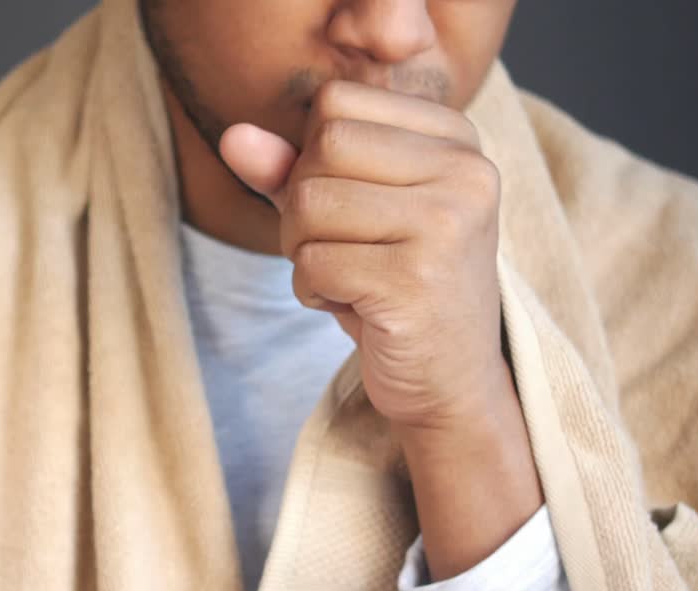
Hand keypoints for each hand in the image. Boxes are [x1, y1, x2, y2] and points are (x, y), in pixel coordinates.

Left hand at [220, 80, 541, 577]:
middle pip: (322, 146)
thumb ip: (291, 168)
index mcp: (456, 138)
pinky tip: (354, 308)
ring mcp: (448, 223)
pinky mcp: (417, 279)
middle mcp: (465, 170)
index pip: (336, 102)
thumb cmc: (397, 286)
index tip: (353, 208)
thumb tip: (232, 137)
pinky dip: (312, 291)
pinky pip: (312, 263)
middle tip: (342, 251)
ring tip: (349, 279)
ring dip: (304, 252)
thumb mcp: (347, 213)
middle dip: (304, 206)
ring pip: (309, 203)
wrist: (449, 382)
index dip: (314, 158)